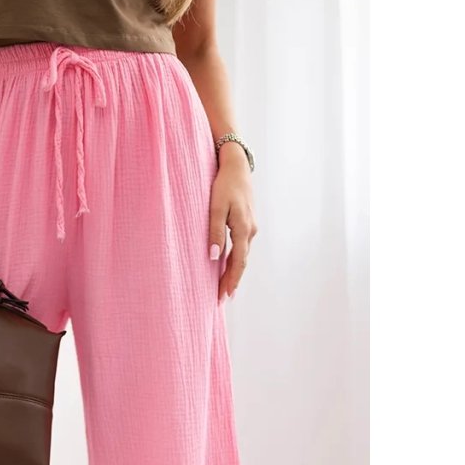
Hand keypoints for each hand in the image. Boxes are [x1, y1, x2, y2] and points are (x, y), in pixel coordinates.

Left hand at [207, 143, 257, 302]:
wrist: (236, 165)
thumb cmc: (223, 185)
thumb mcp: (215, 208)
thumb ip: (214, 233)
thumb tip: (214, 258)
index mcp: (243, 229)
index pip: (238, 263)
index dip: (231, 281)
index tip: (224, 297)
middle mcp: (250, 231)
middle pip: (241, 262)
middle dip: (232, 281)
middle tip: (222, 299)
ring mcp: (250, 226)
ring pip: (242, 255)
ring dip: (234, 271)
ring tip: (224, 287)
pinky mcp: (247, 222)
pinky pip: (242, 246)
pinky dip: (235, 259)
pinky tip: (228, 265)